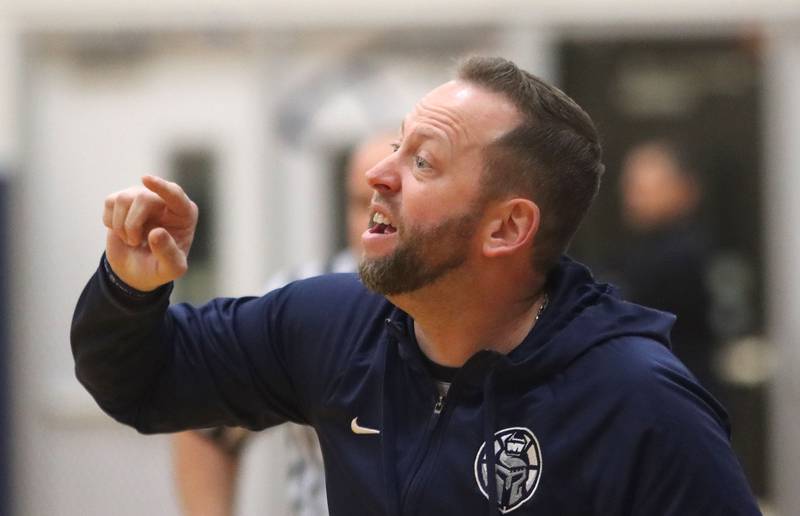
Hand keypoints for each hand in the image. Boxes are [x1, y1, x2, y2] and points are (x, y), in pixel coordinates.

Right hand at [102, 175, 197, 291]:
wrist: (138, 270)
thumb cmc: (160, 268)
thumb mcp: (170, 269)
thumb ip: (168, 253)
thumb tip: (156, 232)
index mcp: (184, 214)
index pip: (175, 194)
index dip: (162, 187)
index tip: (145, 180)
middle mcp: (165, 201)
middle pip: (143, 198)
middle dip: (133, 224)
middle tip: (135, 243)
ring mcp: (143, 197)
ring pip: (123, 199)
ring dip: (121, 226)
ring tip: (131, 240)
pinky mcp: (123, 200)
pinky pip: (110, 202)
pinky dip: (111, 222)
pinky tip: (121, 232)